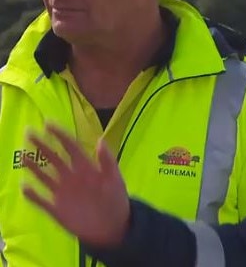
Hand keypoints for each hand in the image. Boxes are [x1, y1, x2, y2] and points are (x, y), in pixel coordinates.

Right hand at [21, 123, 130, 247]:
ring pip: (44, 177)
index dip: (60, 135)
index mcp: (86, 168)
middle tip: (28, 132)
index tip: (48, 123)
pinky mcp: (57, 209)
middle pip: (54, 159)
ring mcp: (63, 193)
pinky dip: (32, 195)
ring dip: (33, 167)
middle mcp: (72, 178)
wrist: (113, 226)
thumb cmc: (116, 200)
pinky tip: (24, 187)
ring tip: (23, 156)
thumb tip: (100, 140)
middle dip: (42, 146)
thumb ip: (107, 160)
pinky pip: (41, 201)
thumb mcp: (115, 179)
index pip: (71, 147)